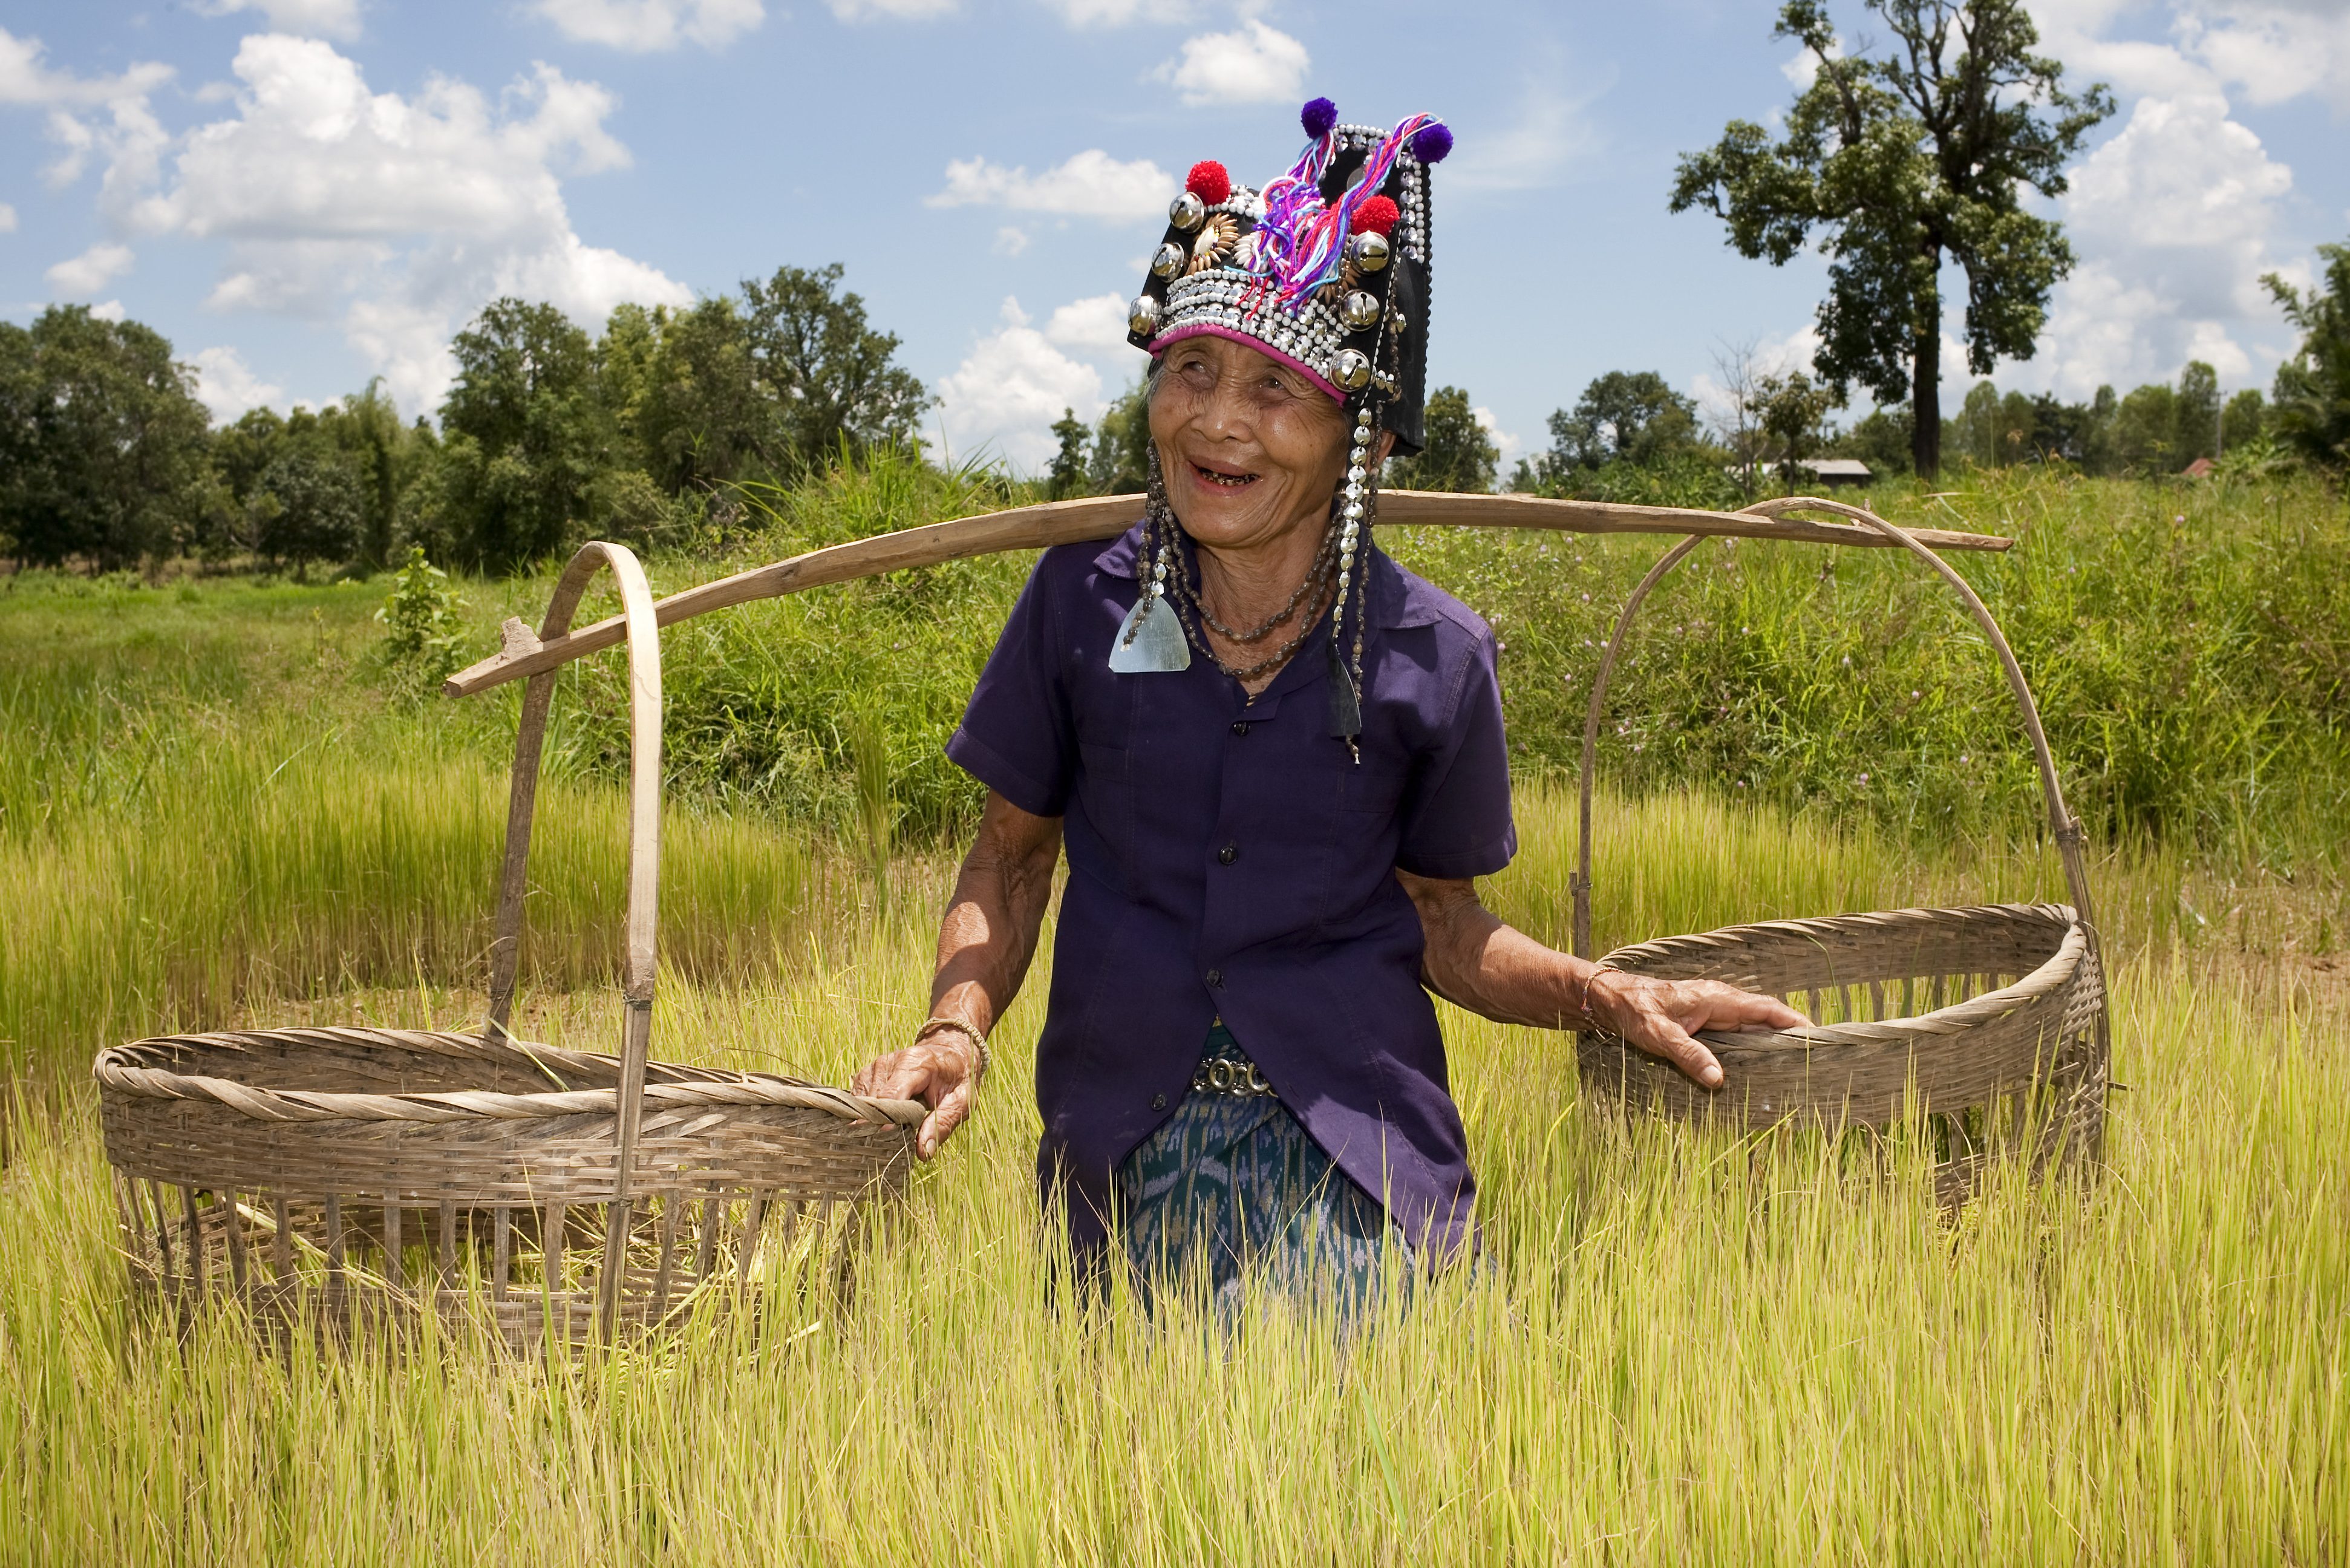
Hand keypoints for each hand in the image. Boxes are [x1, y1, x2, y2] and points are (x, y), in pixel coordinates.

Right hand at [851, 1028, 980, 1160]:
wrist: (950, 1051)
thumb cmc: (957, 1077)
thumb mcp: (962, 1100)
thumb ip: (943, 1124)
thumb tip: (924, 1153)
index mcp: (916, 1063)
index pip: (890, 1095)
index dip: (886, 1121)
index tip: (886, 1142)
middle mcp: (890, 1062)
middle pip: (873, 1101)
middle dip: (879, 1126)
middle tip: (888, 1147)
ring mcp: (876, 1066)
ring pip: (862, 1103)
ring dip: (872, 1121)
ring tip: (887, 1136)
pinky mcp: (868, 1073)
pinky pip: (858, 1099)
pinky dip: (866, 1114)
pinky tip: (880, 1124)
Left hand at [1586, 972, 1809, 1089]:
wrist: (1611, 999)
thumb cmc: (1634, 1011)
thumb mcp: (1659, 1035)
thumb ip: (1688, 1054)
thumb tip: (1718, 1080)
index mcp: (1718, 999)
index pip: (1767, 1008)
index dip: (1794, 1021)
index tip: (1817, 1037)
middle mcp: (1721, 1003)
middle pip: (1765, 1020)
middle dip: (1789, 1038)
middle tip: (1812, 1064)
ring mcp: (1714, 1012)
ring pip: (1752, 1029)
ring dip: (1771, 1045)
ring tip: (1794, 1070)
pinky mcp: (1705, 1023)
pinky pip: (1736, 1035)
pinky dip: (1751, 1049)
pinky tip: (1757, 1069)